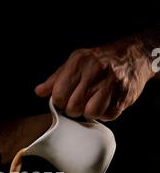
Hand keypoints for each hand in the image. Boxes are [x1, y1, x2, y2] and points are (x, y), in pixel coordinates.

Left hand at [35, 38, 154, 120]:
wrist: (133, 56)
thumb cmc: (99, 61)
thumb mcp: (75, 62)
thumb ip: (56, 79)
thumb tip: (39, 92)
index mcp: (79, 62)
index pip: (59, 94)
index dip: (60, 102)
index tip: (65, 99)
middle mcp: (95, 70)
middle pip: (73, 107)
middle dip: (74, 109)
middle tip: (81, 102)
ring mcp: (111, 83)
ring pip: (90, 113)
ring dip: (90, 112)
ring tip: (93, 102)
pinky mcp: (123, 96)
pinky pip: (107, 116)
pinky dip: (105, 113)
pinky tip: (106, 102)